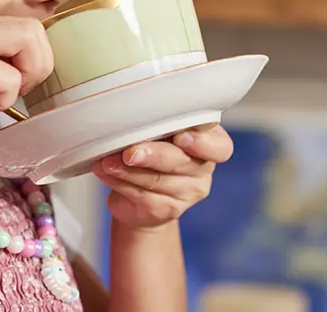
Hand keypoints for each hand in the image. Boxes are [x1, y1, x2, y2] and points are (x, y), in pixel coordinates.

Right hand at [0, 14, 52, 148]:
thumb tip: (17, 72)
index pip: (17, 25)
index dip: (27, 55)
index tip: (12, 81)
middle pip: (31, 28)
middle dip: (37, 63)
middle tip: (16, 89)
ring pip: (28, 42)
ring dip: (21, 80)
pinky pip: (10, 79)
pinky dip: (1, 101)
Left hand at [92, 124, 232, 229]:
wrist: (143, 195)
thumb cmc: (154, 148)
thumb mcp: (160, 130)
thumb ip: (156, 124)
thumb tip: (128, 115)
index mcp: (210, 143)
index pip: (220, 147)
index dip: (202, 144)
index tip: (180, 137)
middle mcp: (203, 169)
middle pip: (182, 163)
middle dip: (154, 155)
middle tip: (130, 152)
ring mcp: (187, 193)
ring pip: (157, 181)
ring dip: (127, 170)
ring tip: (107, 162)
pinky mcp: (166, 210)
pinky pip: (142, 196)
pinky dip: (119, 182)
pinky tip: (106, 172)